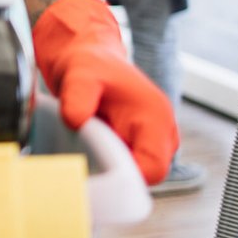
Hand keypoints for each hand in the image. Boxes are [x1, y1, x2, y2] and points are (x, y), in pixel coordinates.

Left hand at [33, 0, 176, 184]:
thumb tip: (75, 121)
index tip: (93, 167)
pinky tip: (85, 149)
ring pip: (132, 174)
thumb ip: (78, 97)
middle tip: (81, 156)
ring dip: (107, 168)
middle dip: (112, 173)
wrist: (88, 60)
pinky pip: (124, 168)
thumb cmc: (89, 66)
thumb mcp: (79, 75)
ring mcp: (151, 143)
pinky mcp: (138, 148)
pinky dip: (104, 164)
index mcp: (156, 118)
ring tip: (83, 145)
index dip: (124, 176)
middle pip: (142, 177)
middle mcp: (162, 135)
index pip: (153, 169)